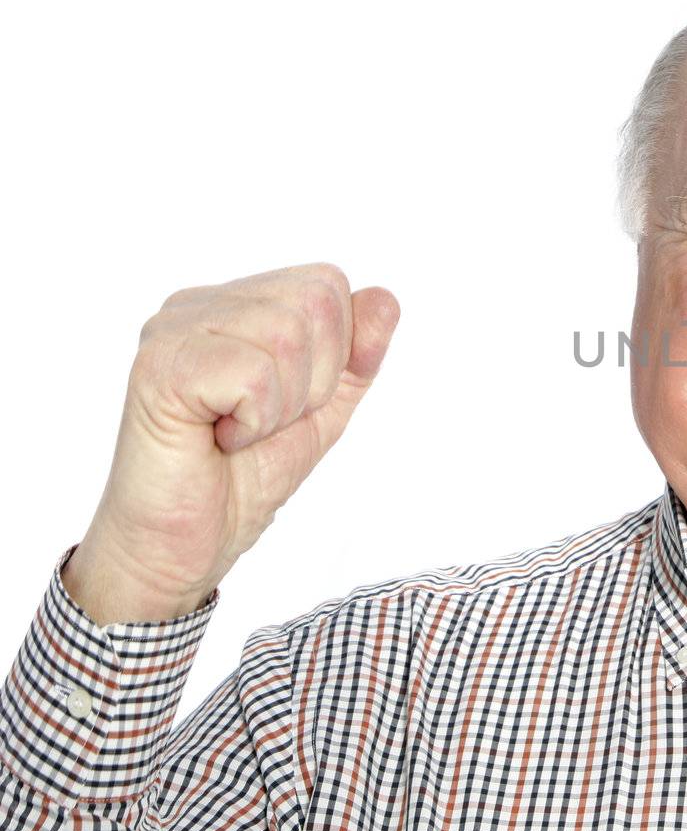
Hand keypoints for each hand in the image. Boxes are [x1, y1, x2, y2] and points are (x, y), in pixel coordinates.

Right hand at [62, 263, 400, 623]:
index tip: (287, 402)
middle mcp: (197, 304)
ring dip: (282, 405)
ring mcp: (171, 330)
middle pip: (315, 301)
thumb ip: (358, 355)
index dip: (335, 355)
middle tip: (260, 421)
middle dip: (314, 381)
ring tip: (237, 431)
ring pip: (288, 333)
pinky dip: (254, 421)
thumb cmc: (241, 477)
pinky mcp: (158, 367)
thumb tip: (384, 298)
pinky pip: (254, 374)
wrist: (181, 547)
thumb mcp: (324, 410)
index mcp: (234, 304)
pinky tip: (216, 439)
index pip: (328, 283)